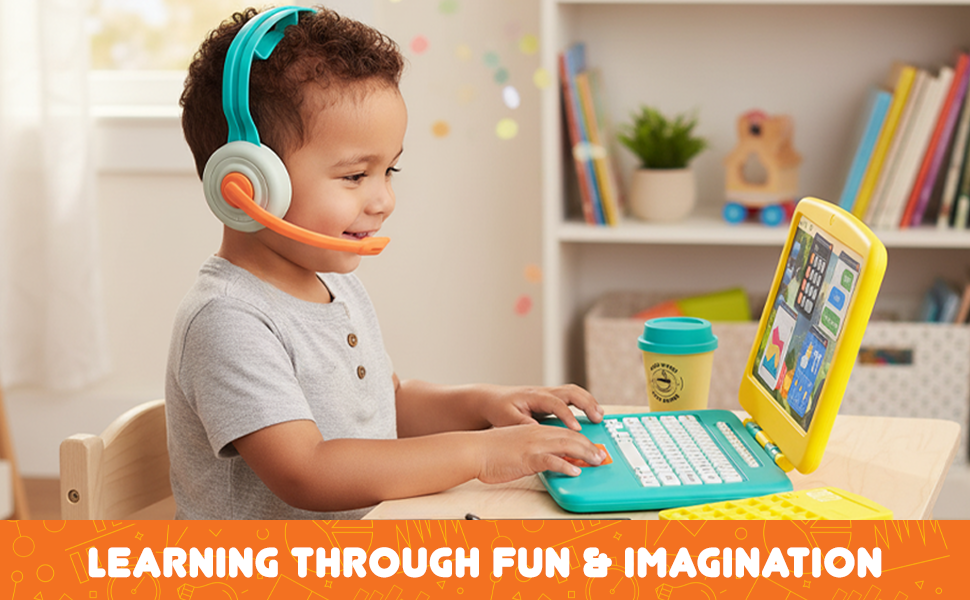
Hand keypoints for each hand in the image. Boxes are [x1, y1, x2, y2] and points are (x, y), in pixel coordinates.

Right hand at [475, 424, 606, 482]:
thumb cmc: (491, 451)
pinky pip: (551, 461)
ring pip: (566, 445)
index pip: (565, 432)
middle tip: (601, 455)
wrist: (474, 450)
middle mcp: (537, 434)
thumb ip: (533, 450)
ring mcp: (533, 445)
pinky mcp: (527, 457)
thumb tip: (547, 460)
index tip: (592, 448)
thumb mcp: (517, 446)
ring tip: (596, 461)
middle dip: (589, 446)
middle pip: (571, 437)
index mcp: (535, 430)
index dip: (582, 440)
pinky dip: (565, 465)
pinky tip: (574, 471)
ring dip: (584, 453)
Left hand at [478, 383, 604, 431]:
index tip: (576, 429)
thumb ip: (522, 423)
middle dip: (587, 404)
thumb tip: (538, 430)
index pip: (555, 403)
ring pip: (575, 392)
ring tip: (599, 416)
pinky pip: (572, 398)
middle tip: (598, 418)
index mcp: (534, 397)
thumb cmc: (499, 409)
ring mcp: (549, 394)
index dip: (567, 415)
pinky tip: (592, 415)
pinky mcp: (552, 400)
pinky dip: (585, 404)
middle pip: (571, 392)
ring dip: (589, 402)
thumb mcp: (506, 418)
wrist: (492, 400)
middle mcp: (544, 393)